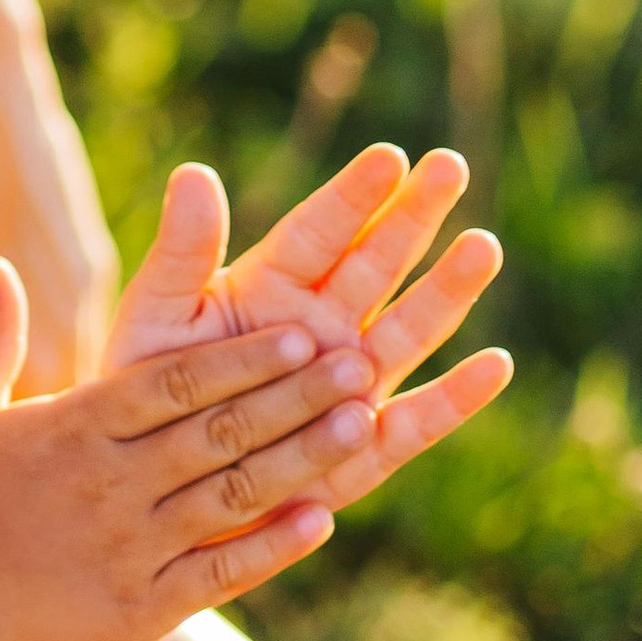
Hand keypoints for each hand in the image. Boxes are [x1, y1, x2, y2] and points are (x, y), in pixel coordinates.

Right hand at [0, 254, 499, 640]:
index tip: (302, 333)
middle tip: (360, 361)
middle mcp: (112, 481)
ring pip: (234, 492)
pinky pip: (221, 571)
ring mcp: (130, 545)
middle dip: (296, 393)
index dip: (244, 357)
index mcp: (76, 426)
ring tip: (362, 426)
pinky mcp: (139, 607)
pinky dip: (272, 546)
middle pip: (221, 428)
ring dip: (304, 458)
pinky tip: (320, 520)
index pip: (177, 381)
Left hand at [108, 146, 507, 514]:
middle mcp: (320, 328)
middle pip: (376, 265)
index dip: (353, 197)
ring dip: (446, 291)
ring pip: (407, 330)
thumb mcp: (156, 318)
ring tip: (483, 246)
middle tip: (451, 165)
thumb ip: (182, 253)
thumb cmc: (145, 391)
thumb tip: (194, 171)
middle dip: (414, 216)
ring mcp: (347, 385)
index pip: (318, 232)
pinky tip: (496, 365)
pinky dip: (456, 398)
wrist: (150, 483)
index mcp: (269, 287)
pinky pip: (415, 422)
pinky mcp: (361, 449)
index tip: (389, 157)